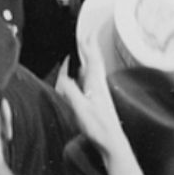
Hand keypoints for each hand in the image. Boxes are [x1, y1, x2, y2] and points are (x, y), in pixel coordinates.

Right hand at [57, 40, 127, 159]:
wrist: (112, 142)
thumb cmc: (98, 127)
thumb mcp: (80, 108)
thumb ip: (70, 91)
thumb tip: (61, 77)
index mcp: (95, 83)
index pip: (92, 58)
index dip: (88, 44)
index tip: (85, 32)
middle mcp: (98, 84)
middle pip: (94, 61)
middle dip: (89, 47)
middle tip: (86, 36)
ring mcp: (99, 92)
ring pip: (93, 70)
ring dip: (88, 58)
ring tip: (84, 50)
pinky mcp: (98, 100)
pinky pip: (90, 79)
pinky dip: (85, 71)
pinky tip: (82, 74)